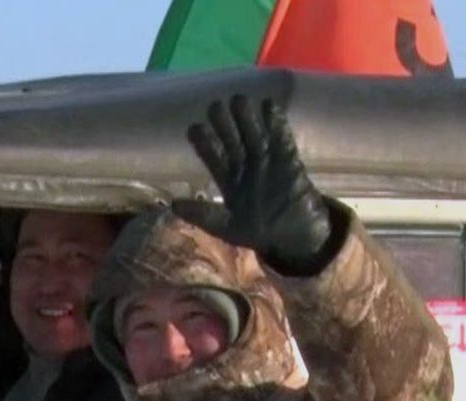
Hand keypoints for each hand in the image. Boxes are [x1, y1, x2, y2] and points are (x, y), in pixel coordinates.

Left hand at [186, 95, 333, 274]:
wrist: (293, 236)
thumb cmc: (257, 230)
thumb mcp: (226, 227)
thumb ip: (202, 215)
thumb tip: (172, 205)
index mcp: (228, 180)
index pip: (213, 158)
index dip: (205, 144)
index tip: (193, 128)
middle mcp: (245, 165)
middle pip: (233, 141)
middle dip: (224, 125)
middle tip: (215, 106)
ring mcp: (267, 160)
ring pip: (254, 135)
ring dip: (247, 119)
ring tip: (238, 99)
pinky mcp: (289, 160)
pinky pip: (282, 140)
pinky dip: (277, 124)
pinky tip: (269, 106)